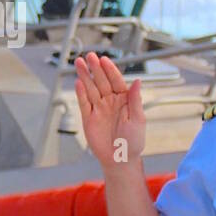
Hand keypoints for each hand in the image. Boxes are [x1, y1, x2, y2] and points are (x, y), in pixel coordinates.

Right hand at [74, 52, 144, 171]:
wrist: (119, 160)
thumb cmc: (133, 142)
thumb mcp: (138, 120)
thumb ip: (135, 100)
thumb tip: (138, 81)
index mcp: (124, 100)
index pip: (116, 81)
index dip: (110, 70)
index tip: (104, 59)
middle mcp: (110, 101)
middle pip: (101, 81)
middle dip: (95, 68)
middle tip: (89, 56)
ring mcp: (99, 109)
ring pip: (91, 88)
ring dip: (85, 76)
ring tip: (79, 63)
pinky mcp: (88, 118)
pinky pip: (83, 103)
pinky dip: (80, 92)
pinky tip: (78, 82)